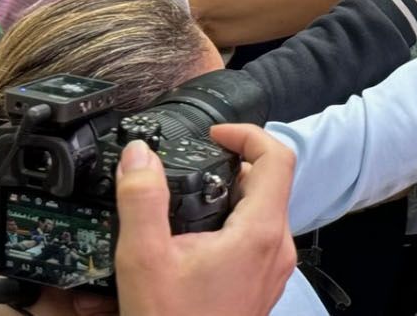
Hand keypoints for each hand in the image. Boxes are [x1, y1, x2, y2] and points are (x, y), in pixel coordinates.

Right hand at [113, 123, 297, 315]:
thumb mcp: (144, 259)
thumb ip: (141, 201)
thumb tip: (138, 156)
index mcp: (261, 231)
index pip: (278, 157)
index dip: (248, 134)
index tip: (215, 133)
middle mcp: (278, 247)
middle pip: (268, 183)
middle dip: (231, 166)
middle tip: (193, 165)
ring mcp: (273, 267)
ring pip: (261, 212)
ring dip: (229, 196)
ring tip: (187, 200)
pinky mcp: (261, 283)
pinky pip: (255, 239)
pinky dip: (230, 224)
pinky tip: (194, 238)